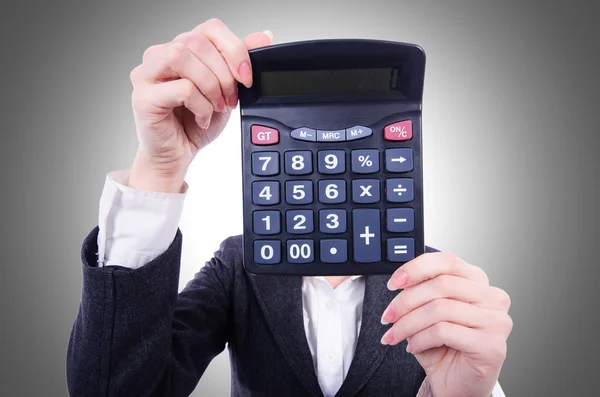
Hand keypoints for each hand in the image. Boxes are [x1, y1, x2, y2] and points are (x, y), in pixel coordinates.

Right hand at [128, 18, 272, 191]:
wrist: (178, 156)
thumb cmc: (195, 123)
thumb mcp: (227, 91)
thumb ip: (239, 63)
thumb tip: (264, 36)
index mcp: (182, 48)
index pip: (210, 28)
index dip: (234, 49)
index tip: (246, 77)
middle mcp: (159, 56)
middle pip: (197, 42)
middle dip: (223, 74)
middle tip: (229, 99)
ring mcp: (146, 75)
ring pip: (182, 57)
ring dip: (210, 85)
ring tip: (215, 107)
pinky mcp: (143, 97)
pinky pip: (181, 88)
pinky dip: (201, 106)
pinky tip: (202, 118)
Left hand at [380, 252, 512, 396]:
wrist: (456, 385)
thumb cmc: (444, 346)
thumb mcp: (428, 311)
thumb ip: (422, 291)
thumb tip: (399, 281)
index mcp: (478, 282)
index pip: (447, 261)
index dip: (416, 268)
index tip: (393, 283)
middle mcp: (493, 298)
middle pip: (441, 285)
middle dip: (406, 301)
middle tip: (387, 316)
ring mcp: (496, 322)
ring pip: (440, 309)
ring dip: (408, 324)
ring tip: (395, 334)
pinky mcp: (492, 346)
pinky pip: (444, 332)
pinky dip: (420, 339)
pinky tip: (413, 347)